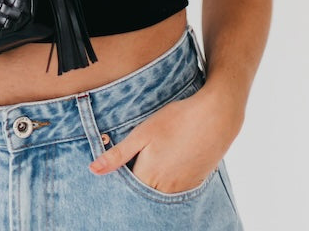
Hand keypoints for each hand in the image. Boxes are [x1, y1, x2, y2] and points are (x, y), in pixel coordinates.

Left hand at [88, 88, 242, 194]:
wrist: (215, 117)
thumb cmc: (177, 120)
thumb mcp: (142, 133)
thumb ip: (118, 155)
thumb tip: (93, 170)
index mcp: (148, 176)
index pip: (125, 187)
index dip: (121, 175)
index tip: (121, 163)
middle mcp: (164, 189)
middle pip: (142, 191)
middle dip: (137, 178)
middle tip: (140, 157)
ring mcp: (182, 188)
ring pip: (159, 192)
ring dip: (153, 180)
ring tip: (157, 156)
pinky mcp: (195, 183)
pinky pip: (176, 190)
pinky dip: (169, 180)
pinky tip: (172, 160)